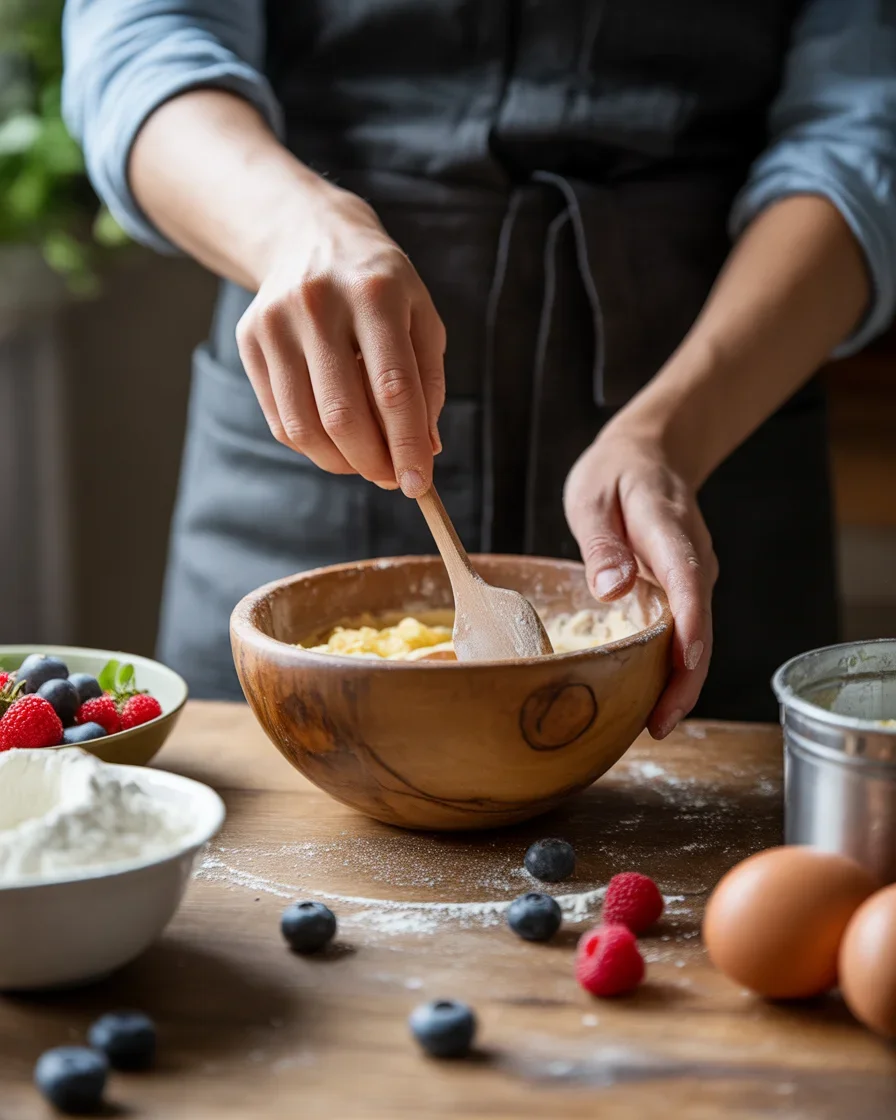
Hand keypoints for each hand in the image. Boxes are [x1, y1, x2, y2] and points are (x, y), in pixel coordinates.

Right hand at [235, 185, 444, 496]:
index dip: (406, 444)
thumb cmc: (380, 287)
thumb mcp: (421, 317)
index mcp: (375, 293)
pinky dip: (313, 446)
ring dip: (341, 462)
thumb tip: (425, 450)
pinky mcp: (249, 341)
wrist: (311, 235)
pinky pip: (280, 420)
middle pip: (343, 414)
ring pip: (305, 426)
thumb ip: (428, 384)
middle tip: (392, 478)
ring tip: (366, 461)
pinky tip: (336, 440)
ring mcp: (276, 323)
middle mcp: (318, 305)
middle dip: (373, 462)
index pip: (393, 388)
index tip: (419, 485)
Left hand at [564, 421, 716, 738]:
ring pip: (697, 635)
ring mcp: (694, 576)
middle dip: (686, 679)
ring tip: (651, 726)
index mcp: (670, 530)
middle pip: (700, 624)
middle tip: (657, 726)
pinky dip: (673, 666)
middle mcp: (693, 559)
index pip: (688, 582)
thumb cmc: (615, 475)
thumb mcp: (591, 497)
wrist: (649, 456)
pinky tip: (649, 697)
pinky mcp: (686, 590)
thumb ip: (601, 542)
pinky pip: (685, 632)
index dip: (689, 629)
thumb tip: (612, 590)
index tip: (683, 668)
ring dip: (680, 682)